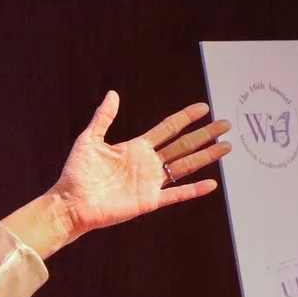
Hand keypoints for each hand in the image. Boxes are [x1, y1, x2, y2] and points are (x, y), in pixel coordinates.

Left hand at [36, 94, 229, 246]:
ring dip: (206, 156)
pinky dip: (194, 190)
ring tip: (226, 147)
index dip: (185, 118)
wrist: (71, 202)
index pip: (167, 129)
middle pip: (183, 145)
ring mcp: (150, 182)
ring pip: (185, 166)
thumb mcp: (89, 139)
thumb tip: (113, 94)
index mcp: (136, 147)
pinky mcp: (149, 201)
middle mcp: (148, 163)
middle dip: (205, 135)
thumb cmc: (77, 172)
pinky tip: (212, 183)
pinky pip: (176, 194)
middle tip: (226, 124)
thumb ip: (103, 118)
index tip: (203, 108)